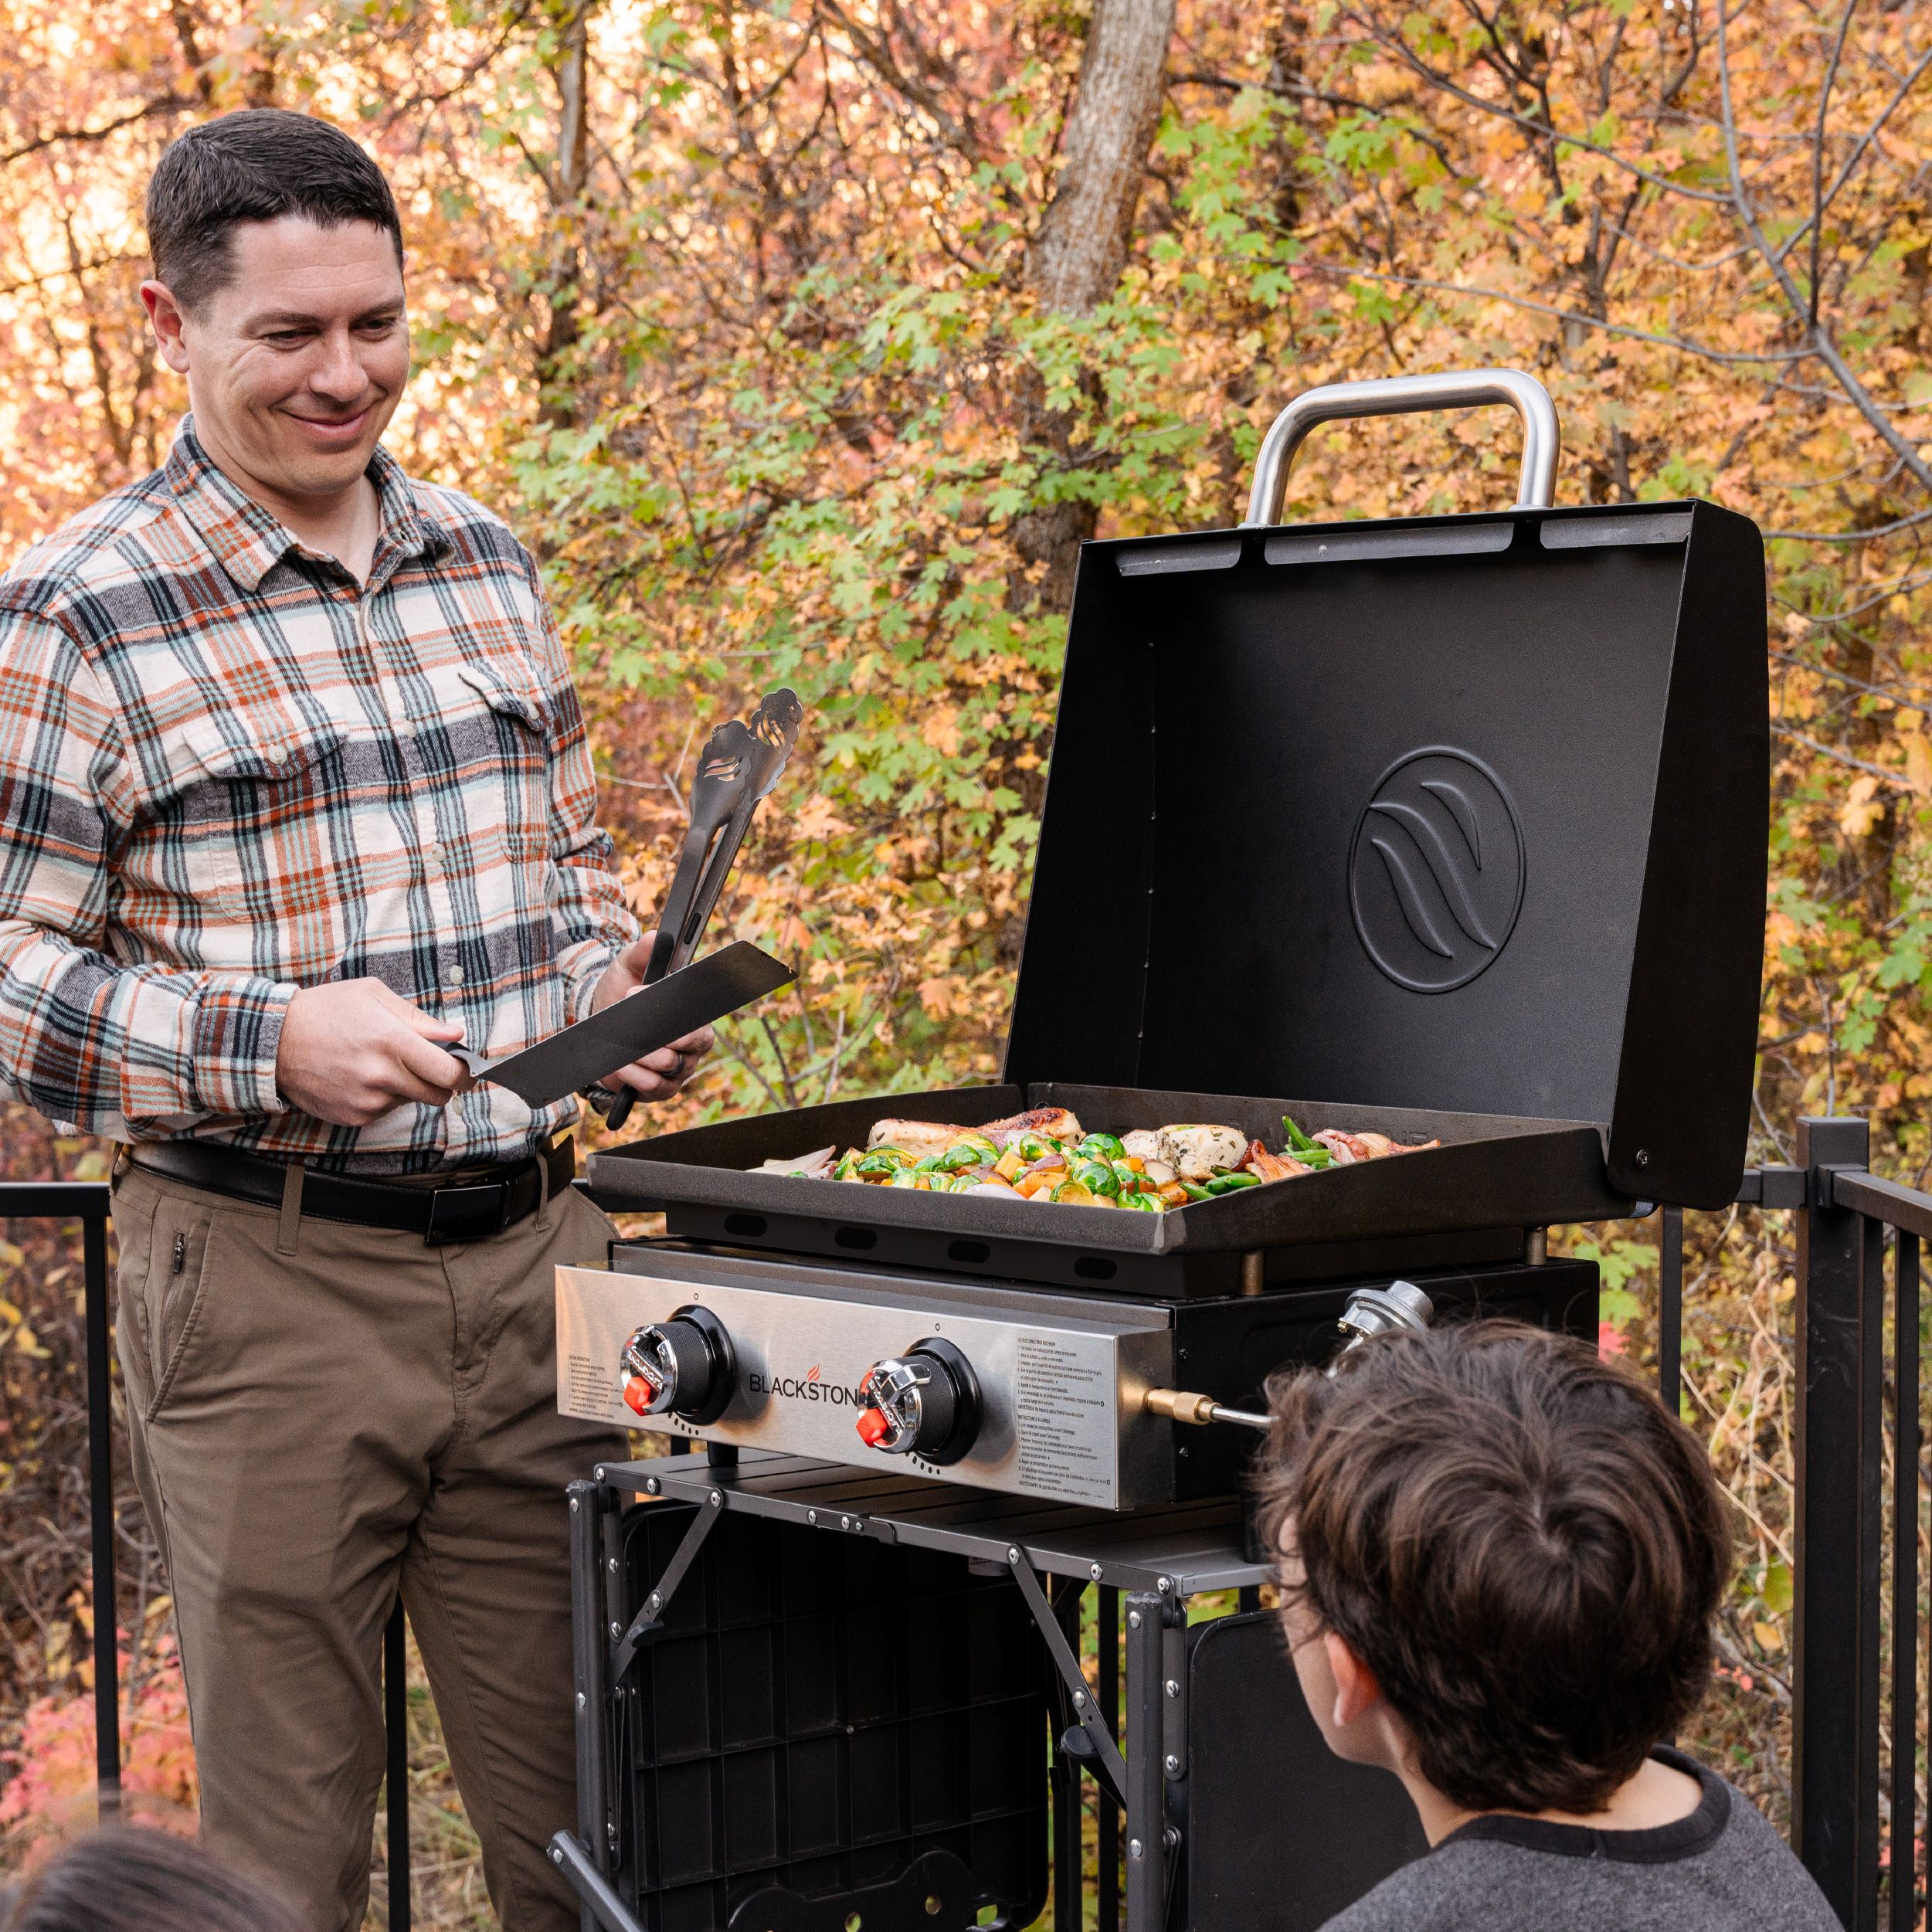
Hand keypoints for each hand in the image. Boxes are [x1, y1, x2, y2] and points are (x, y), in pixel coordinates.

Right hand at [276, 979, 467, 1125]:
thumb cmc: (325, 1010)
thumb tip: (455, 1034)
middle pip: (437, 1095)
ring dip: (406, 1087)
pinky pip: (384, 1111)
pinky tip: (360, 1076)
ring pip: (410, 1102)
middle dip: (441, 1082)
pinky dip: (382, 1097)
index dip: (466, 1074)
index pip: (449, 1073)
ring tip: (377, 1062)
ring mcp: (366, 1100)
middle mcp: (381, 1076)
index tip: (469, 1071)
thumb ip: (419, 1019)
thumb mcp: (374, 996)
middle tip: (429, 1066)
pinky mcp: (353, 1117)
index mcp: (393, 1042)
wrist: (274, 1040)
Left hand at [592, 931, 714, 1102]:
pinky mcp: (661, 1089)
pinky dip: (633, 1075)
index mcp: (694, 1015)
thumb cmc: (621, 995)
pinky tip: (619, 1065)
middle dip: (657, 1033)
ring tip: (621, 1045)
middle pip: (689, 1043)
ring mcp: (680, 1069)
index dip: (676, 1011)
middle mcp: (694, 1044)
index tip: (642, 995)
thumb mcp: (627, 968)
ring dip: (641, 1054)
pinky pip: (654, 1086)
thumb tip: (654, 937)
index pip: (700, 1017)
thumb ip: (641, 953)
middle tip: (629, 1021)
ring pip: (669, 1065)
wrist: (599, 1027)